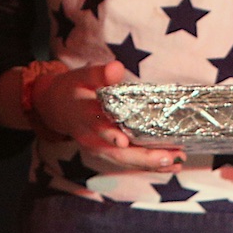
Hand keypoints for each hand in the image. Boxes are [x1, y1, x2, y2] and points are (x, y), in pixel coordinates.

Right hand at [31, 60, 182, 171]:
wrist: (56, 108)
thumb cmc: (73, 89)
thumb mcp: (81, 76)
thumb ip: (99, 74)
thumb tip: (116, 68)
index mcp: (83, 115)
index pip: (96, 125)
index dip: (109, 134)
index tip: (123, 140)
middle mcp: (90, 137)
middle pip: (115, 151)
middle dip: (142, 156)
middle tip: (167, 156)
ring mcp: (98, 148)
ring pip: (124, 160)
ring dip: (150, 163)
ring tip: (176, 161)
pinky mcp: (106, 153)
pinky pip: (128, 161)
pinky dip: (148, 164)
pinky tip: (169, 164)